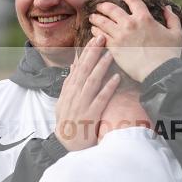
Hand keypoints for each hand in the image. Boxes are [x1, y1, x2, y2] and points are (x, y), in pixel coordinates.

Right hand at [54, 35, 120, 150]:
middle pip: (84, 69)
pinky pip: (101, 99)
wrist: (66, 143)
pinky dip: (108, 88)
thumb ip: (70, 82)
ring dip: (101, 66)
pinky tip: (116, 78)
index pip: (79, 66)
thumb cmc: (68, 120)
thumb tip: (74, 64)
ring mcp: (82, 104)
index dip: (87, 51)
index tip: (95, 38)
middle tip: (103, 38)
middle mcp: (74, 94)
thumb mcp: (64, 99)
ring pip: (92, 81)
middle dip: (93, 52)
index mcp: (69, 89)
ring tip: (111, 53)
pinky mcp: (90, 115)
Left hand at [89, 0, 181, 82]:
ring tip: (93, 17)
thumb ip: (172, 18)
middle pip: (112, 9)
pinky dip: (95, 32)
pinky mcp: (113, 47)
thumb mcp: (176, 34)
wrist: (158, 71)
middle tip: (100, 6)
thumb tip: (166, 8)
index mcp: (144, 18)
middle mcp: (130, 24)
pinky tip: (94, 31)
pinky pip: (100, 36)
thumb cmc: (169, 54)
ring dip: (96, 18)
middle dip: (104, 6)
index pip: (133, 0)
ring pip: (102, 22)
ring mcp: (120, 35)